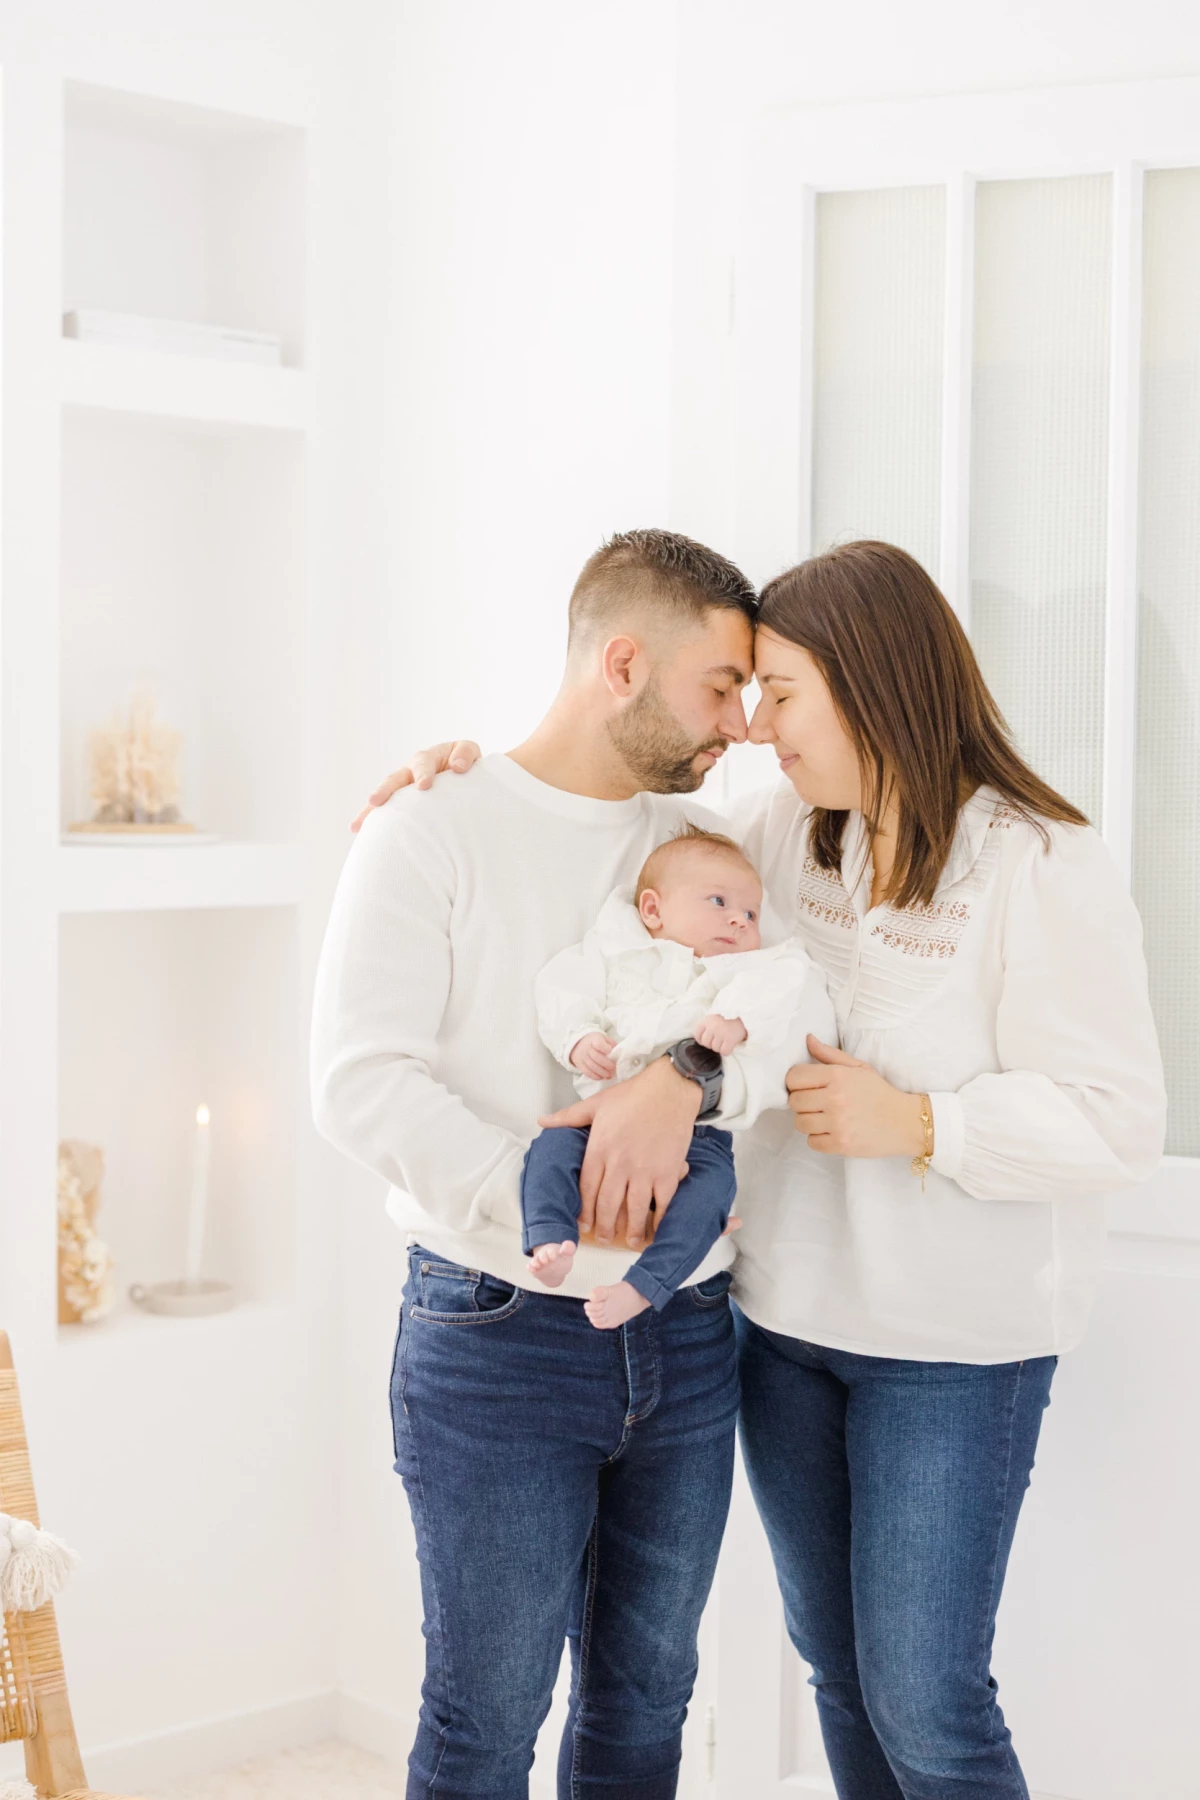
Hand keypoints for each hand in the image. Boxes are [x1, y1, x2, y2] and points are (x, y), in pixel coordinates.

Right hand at [350, 740, 481, 830]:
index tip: (424, 786)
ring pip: (384, 799)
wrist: (462, 778)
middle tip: (374, 801)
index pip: (423, 763)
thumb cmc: (465, 764)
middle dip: (384, 790)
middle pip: (394, 780)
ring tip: (358, 824)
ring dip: (370, 811)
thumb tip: (457, 767)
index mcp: (427, 759)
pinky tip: (359, 832)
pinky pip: (385, 814)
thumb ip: (465, 754)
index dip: (422, 773)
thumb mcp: (469, 752)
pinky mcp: (402, 806)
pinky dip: (372, 822)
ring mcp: (403, 791)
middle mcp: (409, 773)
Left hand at [538, 1055, 701, 1248]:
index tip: (583, 1224)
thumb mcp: (596, 1104)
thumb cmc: (633, 1095)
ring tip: (628, 1242)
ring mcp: (644, 1170)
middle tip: (603, 1239)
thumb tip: (542, 1121)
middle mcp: (619, 1163)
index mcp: (599, 1149)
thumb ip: (568, 1117)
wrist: (669, 1088)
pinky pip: (661, 1203)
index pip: (587, 1188)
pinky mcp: (667, 1172)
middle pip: (607, 1204)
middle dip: (604, 1227)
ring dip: (630, 1230)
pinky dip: (658, 1219)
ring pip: (633, 1209)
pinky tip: (655, 1230)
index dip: (584, 1210)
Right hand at [570, 1033, 617, 1081]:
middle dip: (606, 1064)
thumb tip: (619, 1053)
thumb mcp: (604, 1039)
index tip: (611, 1052)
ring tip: (609, 1075)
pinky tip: (602, 1077)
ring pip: (591, 1066)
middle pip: (596, 1057)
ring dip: (602, 1072)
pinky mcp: (580, 1065)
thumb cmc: (596, 1042)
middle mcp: (587, 1048)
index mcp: (594, 1039)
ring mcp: (582, 1057)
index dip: (605, 1048)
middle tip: (613, 1068)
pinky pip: (587, 1072)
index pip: (598, 1044)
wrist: (579, 1044)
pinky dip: (595, 1076)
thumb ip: (612, 1044)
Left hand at [694, 1013, 746, 1053]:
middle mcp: (712, 1026)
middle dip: (712, 1044)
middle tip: (719, 1040)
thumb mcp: (715, 1016)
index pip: (697, 1034)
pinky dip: (727, 1051)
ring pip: (715, 1049)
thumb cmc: (730, 1016)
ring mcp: (721, 1033)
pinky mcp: (730, 1039)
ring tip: (726, 1041)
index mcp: (707, 1020)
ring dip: (721, 1047)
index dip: (702, 1039)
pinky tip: (730, 1046)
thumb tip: (703, 1039)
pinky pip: (724, 1051)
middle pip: (705, 1043)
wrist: (746, 1012)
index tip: (708, 1039)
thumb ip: (708, 1025)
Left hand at [786, 1035, 926, 1157]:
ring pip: (800, 1123)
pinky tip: (832, 1131)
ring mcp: (838, 1124)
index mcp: (837, 1076)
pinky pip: (811, 1143)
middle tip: (817, 1102)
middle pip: (794, 1102)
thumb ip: (829, 1054)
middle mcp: (835, 1099)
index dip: (796, 1082)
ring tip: (825, 1117)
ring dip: (809, 1121)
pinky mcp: (841, 1145)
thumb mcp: (858, 1067)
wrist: (905, 1122)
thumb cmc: (879, 1093)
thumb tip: (808, 1039)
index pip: (794, 1077)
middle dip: (802, 1102)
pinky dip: (819, 1139)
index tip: (806, 1086)